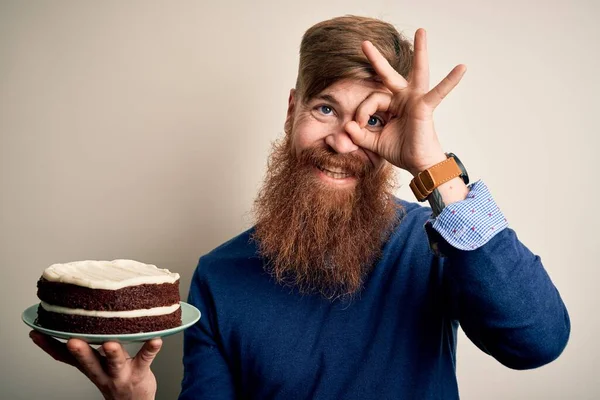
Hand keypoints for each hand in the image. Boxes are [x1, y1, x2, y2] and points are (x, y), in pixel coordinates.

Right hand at [29, 331, 161, 399]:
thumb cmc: (114, 376)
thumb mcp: (93, 365)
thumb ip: (83, 350)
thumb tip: (72, 325)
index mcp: (89, 365)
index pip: (64, 357)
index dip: (49, 346)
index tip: (37, 332)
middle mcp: (101, 370)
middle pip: (87, 361)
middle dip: (79, 351)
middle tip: (73, 341)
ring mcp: (120, 373)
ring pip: (114, 362)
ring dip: (112, 352)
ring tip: (111, 343)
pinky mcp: (140, 371)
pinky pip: (146, 359)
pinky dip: (150, 349)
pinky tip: (156, 339)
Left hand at [345, 28, 466, 175]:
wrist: (418, 164)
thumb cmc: (401, 151)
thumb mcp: (374, 142)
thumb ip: (359, 134)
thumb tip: (347, 125)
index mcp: (392, 105)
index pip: (372, 100)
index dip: (362, 111)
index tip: (358, 125)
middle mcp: (404, 99)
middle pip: (389, 76)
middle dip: (376, 60)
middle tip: (364, 43)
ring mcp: (415, 100)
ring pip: (417, 72)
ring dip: (421, 51)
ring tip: (422, 32)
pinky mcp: (425, 106)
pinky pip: (439, 92)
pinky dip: (450, 81)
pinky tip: (462, 67)